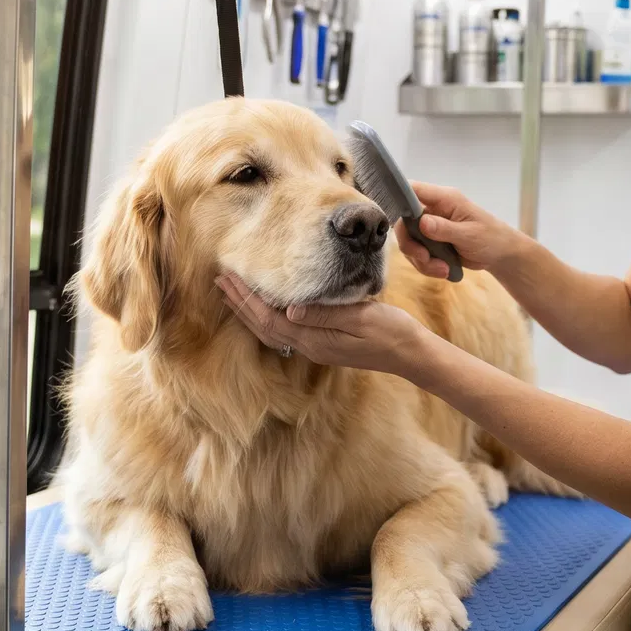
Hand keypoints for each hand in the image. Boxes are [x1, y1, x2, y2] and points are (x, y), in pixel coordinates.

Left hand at [218, 273, 435, 378]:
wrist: (409, 353)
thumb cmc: (391, 331)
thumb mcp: (362, 318)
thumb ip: (326, 314)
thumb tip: (290, 308)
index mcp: (315, 339)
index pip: (270, 319)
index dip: (247, 299)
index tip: (230, 277)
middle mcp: (310, 346)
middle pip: (264, 327)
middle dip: (240, 303)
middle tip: (220, 279)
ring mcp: (315, 346)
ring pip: (272, 330)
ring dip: (250, 311)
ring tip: (233, 292)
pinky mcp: (323, 343)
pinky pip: (285, 330)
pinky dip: (267, 316)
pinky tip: (266, 306)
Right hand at [397, 182, 527, 279]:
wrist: (499, 254)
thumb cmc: (490, 237)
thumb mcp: (470, 234)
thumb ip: (445, 229)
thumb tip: (422, 222)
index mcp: (444, 199)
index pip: (413, 189)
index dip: (399, 199)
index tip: (400, 221)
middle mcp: (433, 210)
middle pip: (404, 222)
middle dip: (411, 245)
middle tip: (425, 259)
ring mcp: (430, 227)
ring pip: (410, 242)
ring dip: (421, 260)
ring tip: (442, 270)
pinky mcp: (430, 243)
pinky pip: (417, 254)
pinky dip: (426, 266)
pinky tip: (444, 270)